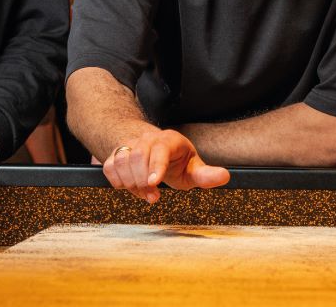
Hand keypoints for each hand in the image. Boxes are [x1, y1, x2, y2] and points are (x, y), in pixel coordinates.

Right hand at [101, 129, 229, 203]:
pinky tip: (131, 186)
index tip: (154, 183)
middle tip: (153, 197)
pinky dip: (118, 181)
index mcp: (169, 140)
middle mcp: (147, 139)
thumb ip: (206, 175)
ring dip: (131, 183)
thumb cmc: (178, 161)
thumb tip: (225, 176)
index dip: (156, 166)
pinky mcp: (116, 154)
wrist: (155, 150)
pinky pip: (110, 167)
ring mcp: (130, 144)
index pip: (160, 149)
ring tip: (145, 192)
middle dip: (143, 182)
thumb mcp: (194, 168)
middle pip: (137, 157)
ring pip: (122, 162)